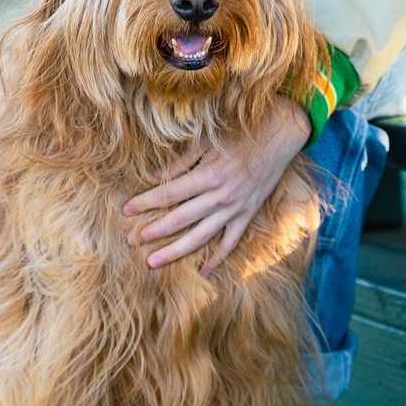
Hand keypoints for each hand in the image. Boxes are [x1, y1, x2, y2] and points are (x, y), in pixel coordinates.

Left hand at [123, 97, 310, 276]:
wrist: (280, 136)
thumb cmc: (241, 134)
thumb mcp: (208, 142)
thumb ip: (181, 162)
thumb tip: (155, 177)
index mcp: (208, 175)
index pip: (169, 193)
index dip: (145, 201)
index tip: (126, 209)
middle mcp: (220, 196)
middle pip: (180, 219)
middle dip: (153, 231)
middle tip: (132, 240)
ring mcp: (235, 209)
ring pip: (201, 237)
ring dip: (175, 251)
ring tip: (153, 262)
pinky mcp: (247, 215)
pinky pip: (231, 242)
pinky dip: (217, 258)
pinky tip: (203, 272)